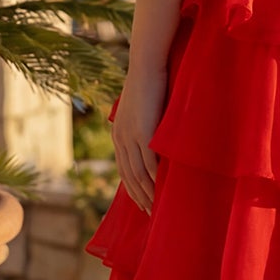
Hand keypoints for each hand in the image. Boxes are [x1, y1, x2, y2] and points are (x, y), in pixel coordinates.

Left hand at [111, 67, 167, 214]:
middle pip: (128, 176)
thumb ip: (146, 124)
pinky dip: (154, 180)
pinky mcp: (143, 133)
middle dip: (138, 197)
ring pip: (137, 174)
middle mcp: (120, 138)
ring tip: (156, 208)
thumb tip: (158, 138)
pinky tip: (161, 190)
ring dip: (147, 193)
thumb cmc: (151, 84)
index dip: (132, 188)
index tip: (142, 203)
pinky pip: (148, 163)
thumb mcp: (144, 108)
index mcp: (118, 134)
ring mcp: (130, 136)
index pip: (124, 169)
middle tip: (150, 214)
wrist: (147, 65)